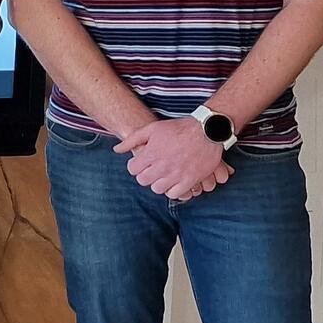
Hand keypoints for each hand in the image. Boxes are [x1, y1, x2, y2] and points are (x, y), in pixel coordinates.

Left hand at [114, 118, 230, 198]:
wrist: (206, 130)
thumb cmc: (179, 128)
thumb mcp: (152, 128)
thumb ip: (132, 139)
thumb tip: (116, 150)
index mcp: (151, 153)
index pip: (133, 169)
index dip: (136, 166)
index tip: (142, 163)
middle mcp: (162, 166)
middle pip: (144, 181)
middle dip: (146, 175)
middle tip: (153, 170)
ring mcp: (176, 174)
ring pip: (158, 189)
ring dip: (158, 183)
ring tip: (164, 176)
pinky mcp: (190, 180)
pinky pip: (175, 194)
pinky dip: (173, 190)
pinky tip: (174, 182)